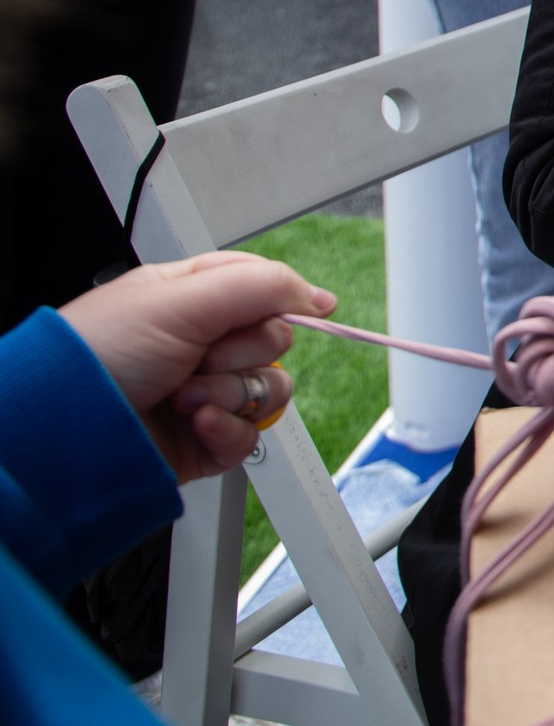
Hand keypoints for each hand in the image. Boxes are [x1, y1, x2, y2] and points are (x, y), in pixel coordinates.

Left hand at [56, 252, 333, 482]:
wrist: (64, 432)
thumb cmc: (100, 354)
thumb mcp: (181, 300)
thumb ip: (259, 286)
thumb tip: (317, 297)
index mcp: (191, 299)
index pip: (262, 287)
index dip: (288, 299)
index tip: (311, 309)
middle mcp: (200, 344)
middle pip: (273, 341)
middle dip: (244, 352)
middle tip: (201, 356)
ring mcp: (204, 393)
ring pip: (267, 389)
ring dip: (231, 394)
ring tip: (185, 397)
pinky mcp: (205, 438)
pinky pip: (250, 434)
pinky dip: (226, 430)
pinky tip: (194, 422)